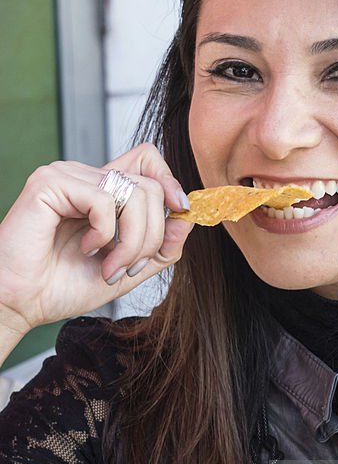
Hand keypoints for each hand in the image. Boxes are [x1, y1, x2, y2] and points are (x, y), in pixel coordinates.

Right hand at [0, 144, 194, 335]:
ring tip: (109, 267)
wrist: (23, 303)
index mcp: (103, 190)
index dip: (171, 182)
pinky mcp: (51, 183)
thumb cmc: (63, 286)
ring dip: (132, 242)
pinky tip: (86, 249)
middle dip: (152, 236)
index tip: (180, 211)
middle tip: (127, 267)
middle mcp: (86, 176)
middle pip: (151, 184)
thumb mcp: (128, 269)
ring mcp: (68, 175)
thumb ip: (160, 247)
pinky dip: (105, 234)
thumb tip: (187, 217)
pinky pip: (105, 200)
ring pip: (135, 193)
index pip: (148, 159)